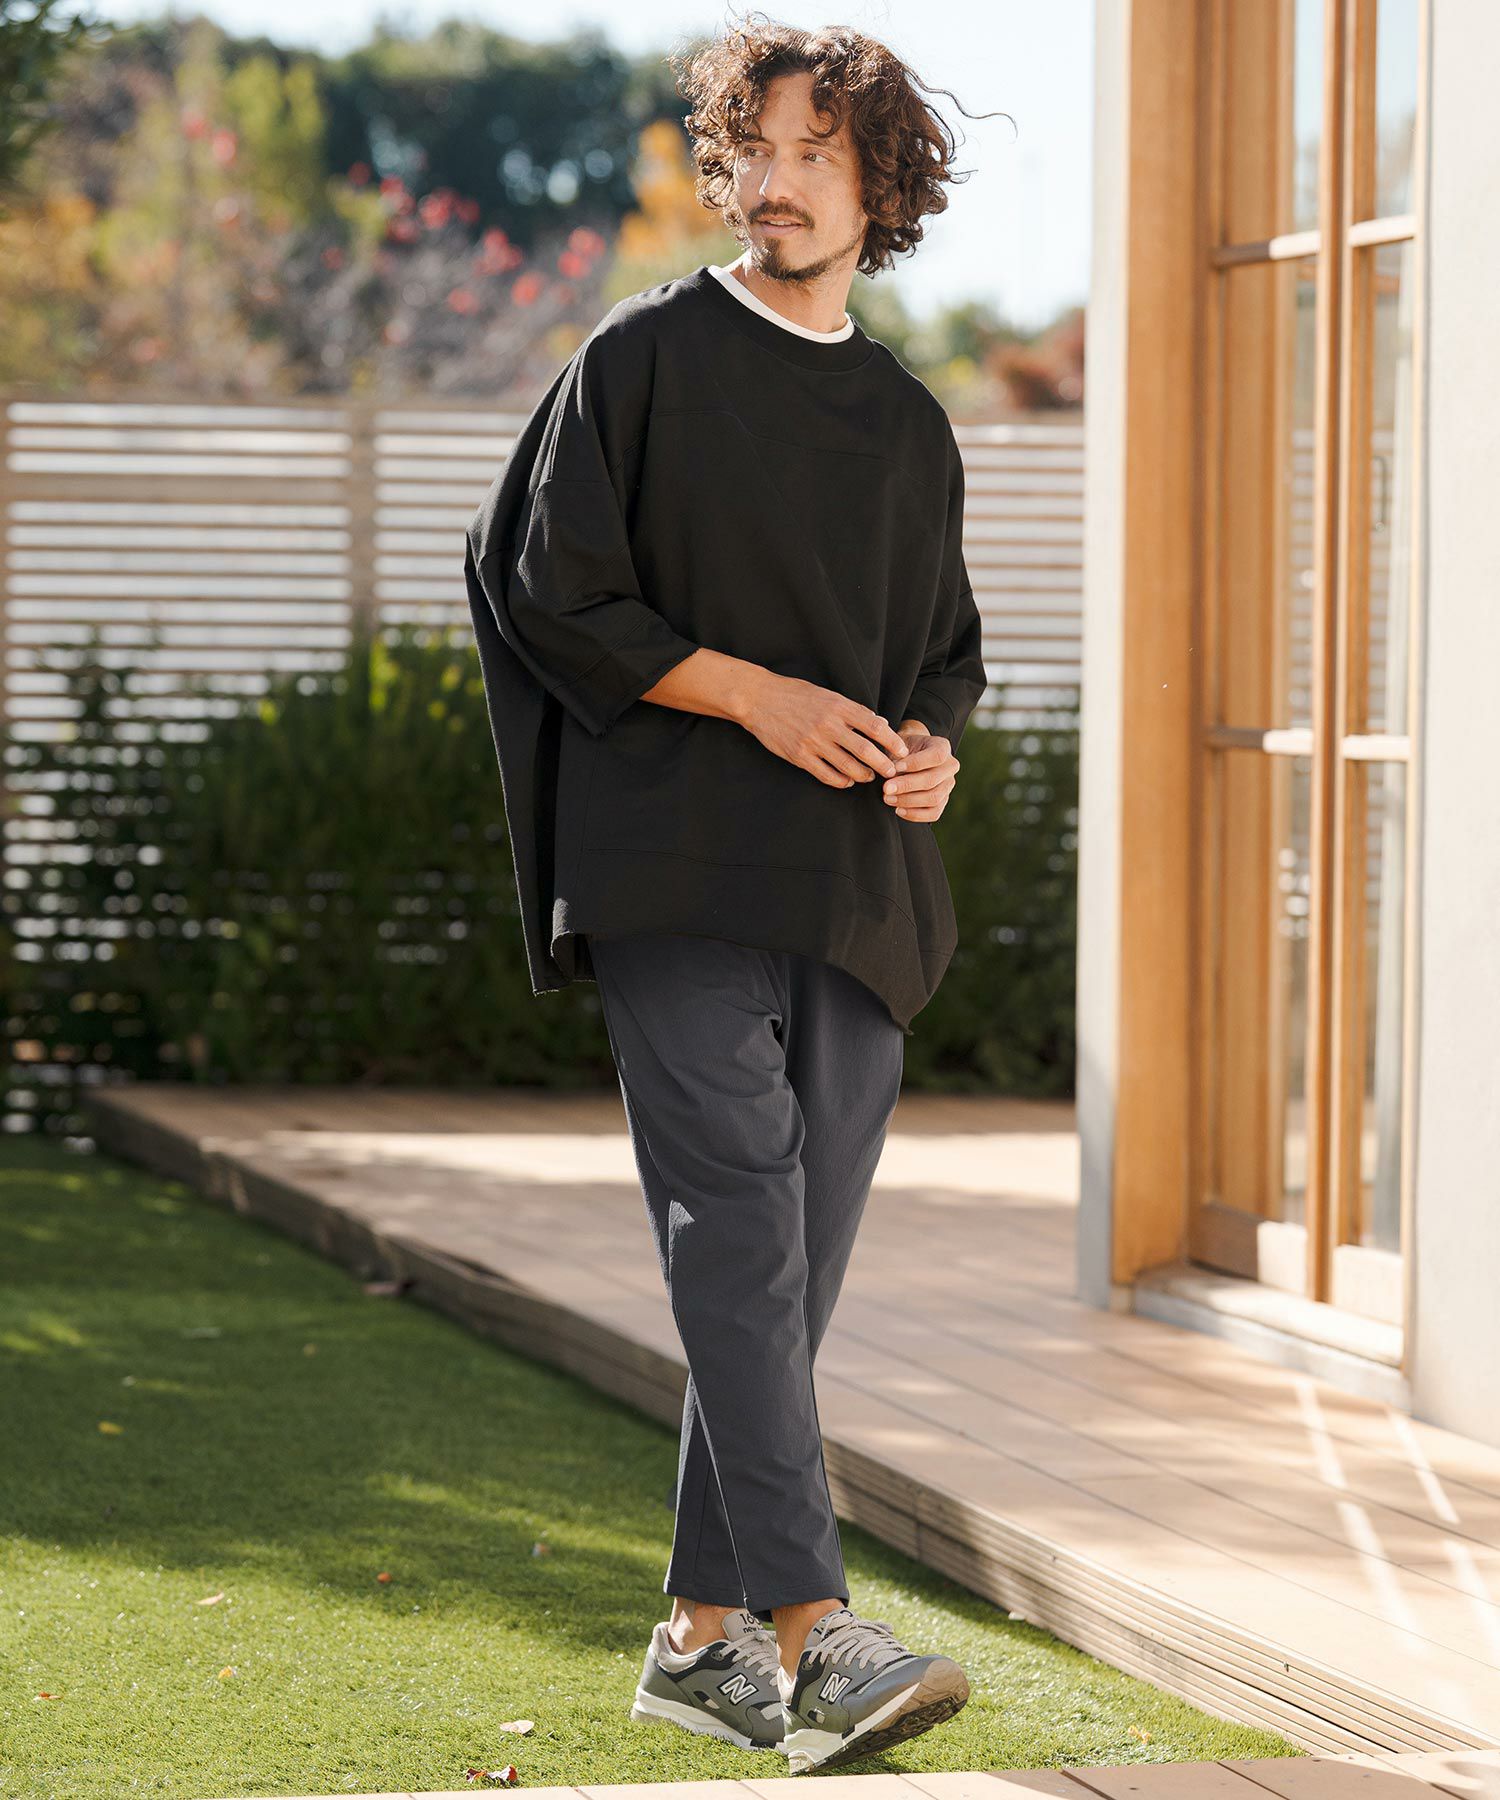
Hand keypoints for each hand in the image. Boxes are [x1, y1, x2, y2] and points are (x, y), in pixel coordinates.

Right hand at [738, 672, 910, 787]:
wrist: (759, 699)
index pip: (875, 727)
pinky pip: (826, 775)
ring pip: (847, 766)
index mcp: (839, 706)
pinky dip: (841, 781)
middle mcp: (828, 724)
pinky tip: (847, 781)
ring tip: (869, 777)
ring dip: (863, 775)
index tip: (902, 752)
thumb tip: (880, 723)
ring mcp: (813, 742)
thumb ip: (853, 710)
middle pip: (865, 750)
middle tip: (892, 772)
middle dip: (883, 764)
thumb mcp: (827, 694)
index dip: (893, 742)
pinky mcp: (799, 756)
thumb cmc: (795, 694)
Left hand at [883, 726, 958, 821]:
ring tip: (889, 799)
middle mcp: (950, 766)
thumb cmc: (902, 749)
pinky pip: (933, 813)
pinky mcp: (943, 801)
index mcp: (942, 747)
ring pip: (934, 798)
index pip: (936, 756)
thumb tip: (892, 775)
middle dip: (907, 786)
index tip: (895, 767)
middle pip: (932, 780)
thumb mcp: (899, 746)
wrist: (907, 756)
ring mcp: (948, 785)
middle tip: (886, 788)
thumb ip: (898, 758)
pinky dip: (915, 814)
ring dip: (908, 801)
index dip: (915, 763)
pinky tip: (898, 810)